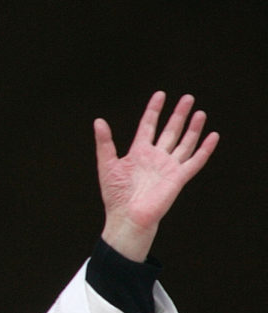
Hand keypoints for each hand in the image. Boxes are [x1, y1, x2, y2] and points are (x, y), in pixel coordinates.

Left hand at [95, 91, 218, 261]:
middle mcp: (155, 157)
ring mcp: (168, 167)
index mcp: (138, 153)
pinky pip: (195, 161)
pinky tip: (213, 136)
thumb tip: (98, 121)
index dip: (154, 110)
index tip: (160, 94)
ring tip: (199, 112)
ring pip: (184, 143)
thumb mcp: (107, 165)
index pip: (148, 126)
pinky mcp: (178, 177)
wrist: (127, 218)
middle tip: (187, 98)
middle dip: (178, 115)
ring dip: (192, 128)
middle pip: (170, 131)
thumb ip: (105, 143)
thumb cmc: (116, 196)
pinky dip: (205, 149)